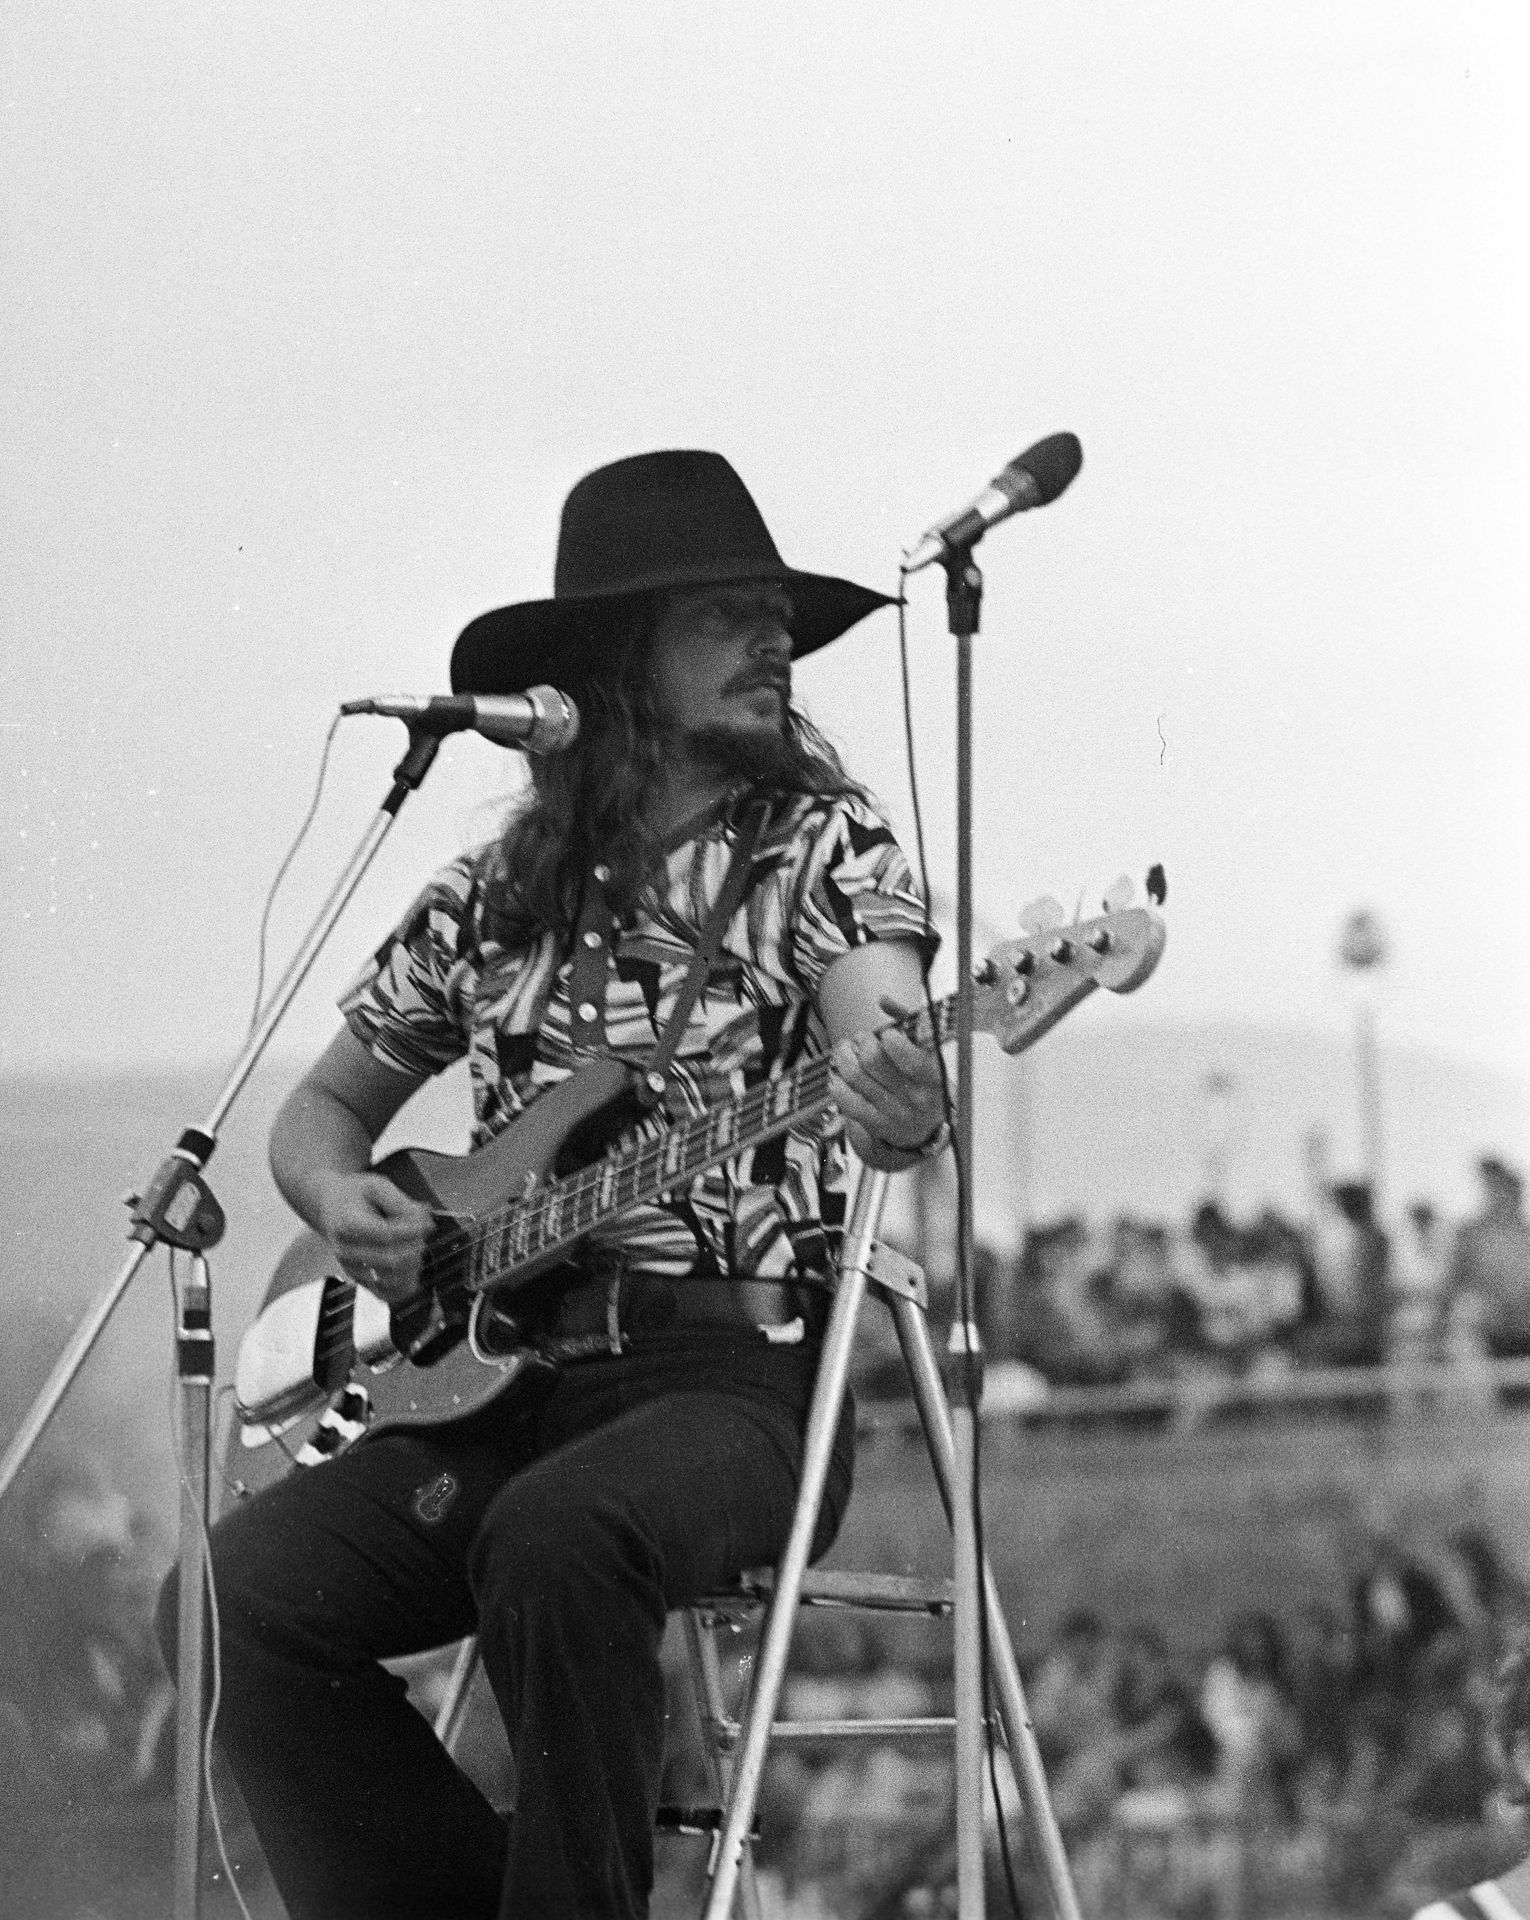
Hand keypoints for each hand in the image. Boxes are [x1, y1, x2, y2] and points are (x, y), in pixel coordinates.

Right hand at [312, 1171, 434, 1303]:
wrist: (331, 1207)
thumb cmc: (356, 1195)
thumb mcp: (377, 1185)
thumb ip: (401, 1203)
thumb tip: (424, 1222)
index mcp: (348, 1224)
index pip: (387, 1235)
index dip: (414, 1230)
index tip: (428, 1223)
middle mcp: (346, 1251)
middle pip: (393, 1259)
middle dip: (416, 1245)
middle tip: (421, 1231)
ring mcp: (352, 1269)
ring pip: (393, 1279)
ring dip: (414, 1263)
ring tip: (414, 1244)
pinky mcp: (359, 1281)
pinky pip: (387, 1295)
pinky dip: (406, 1285)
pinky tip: (412, 1266)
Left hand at [829, 994, 947, 1163]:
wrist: (928, 1129)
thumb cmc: (926, 1083)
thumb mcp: (929, 1053)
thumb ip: (909, 1022)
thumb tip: (883, 1000)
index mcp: (933, 1078)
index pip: (911, 1060)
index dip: (892, 1041)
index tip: (887, 1034)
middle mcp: (913, 1097)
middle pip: (873, 1060)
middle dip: (862, 1040)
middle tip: (861, 1038)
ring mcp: (893, 1112)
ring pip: (854, 1075)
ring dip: (843, 1055)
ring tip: (845, 1050)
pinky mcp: (875, 1124)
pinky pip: (846, 1100)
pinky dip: (836, 1083)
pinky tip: (839, 1075)